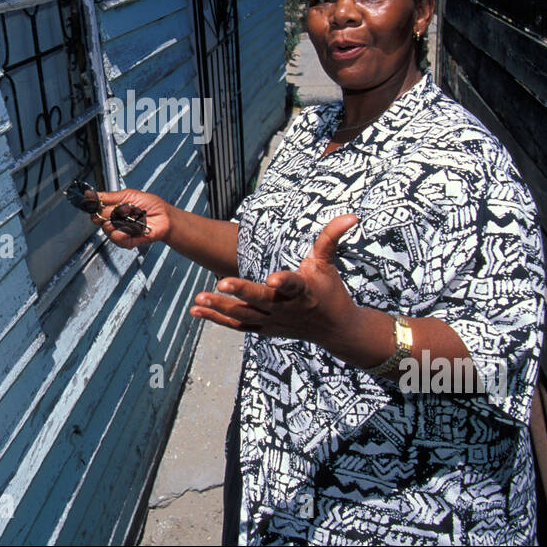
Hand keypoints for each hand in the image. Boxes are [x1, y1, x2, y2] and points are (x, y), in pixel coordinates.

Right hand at [92, 188, 171, 247]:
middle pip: (98, 218)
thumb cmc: (151, 205)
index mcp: (112, 208)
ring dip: (120, 221)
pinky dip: (125, 231)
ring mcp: (118, 231)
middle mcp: (113, 220)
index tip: (94, 202)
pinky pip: (116, 237)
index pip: (94, 208)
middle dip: (110, 211)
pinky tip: (133, 227)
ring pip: (107, 228)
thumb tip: (90, 194)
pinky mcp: (125, 241)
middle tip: (123, 209)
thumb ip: (108, 196)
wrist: (164, 217)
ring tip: (132, 217)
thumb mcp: (128, 194)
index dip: (93, 205)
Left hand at [189, 214, 362, 351]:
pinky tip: (196, 310)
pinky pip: (237, 325)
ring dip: (221, 308)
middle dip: (241, 292)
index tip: (273, 277)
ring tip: (199, 298)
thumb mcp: (329, 263)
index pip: (294, 284)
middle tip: (220, 283)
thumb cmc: (330, 292)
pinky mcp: (263, 328)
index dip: (284, 281)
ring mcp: (273, 321)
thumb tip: (351, 215)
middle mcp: (286, 309)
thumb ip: (331, 238)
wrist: (334, 330)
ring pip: (245, 316)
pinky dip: (217, 318)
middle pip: (262, 301)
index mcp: (304, 291)